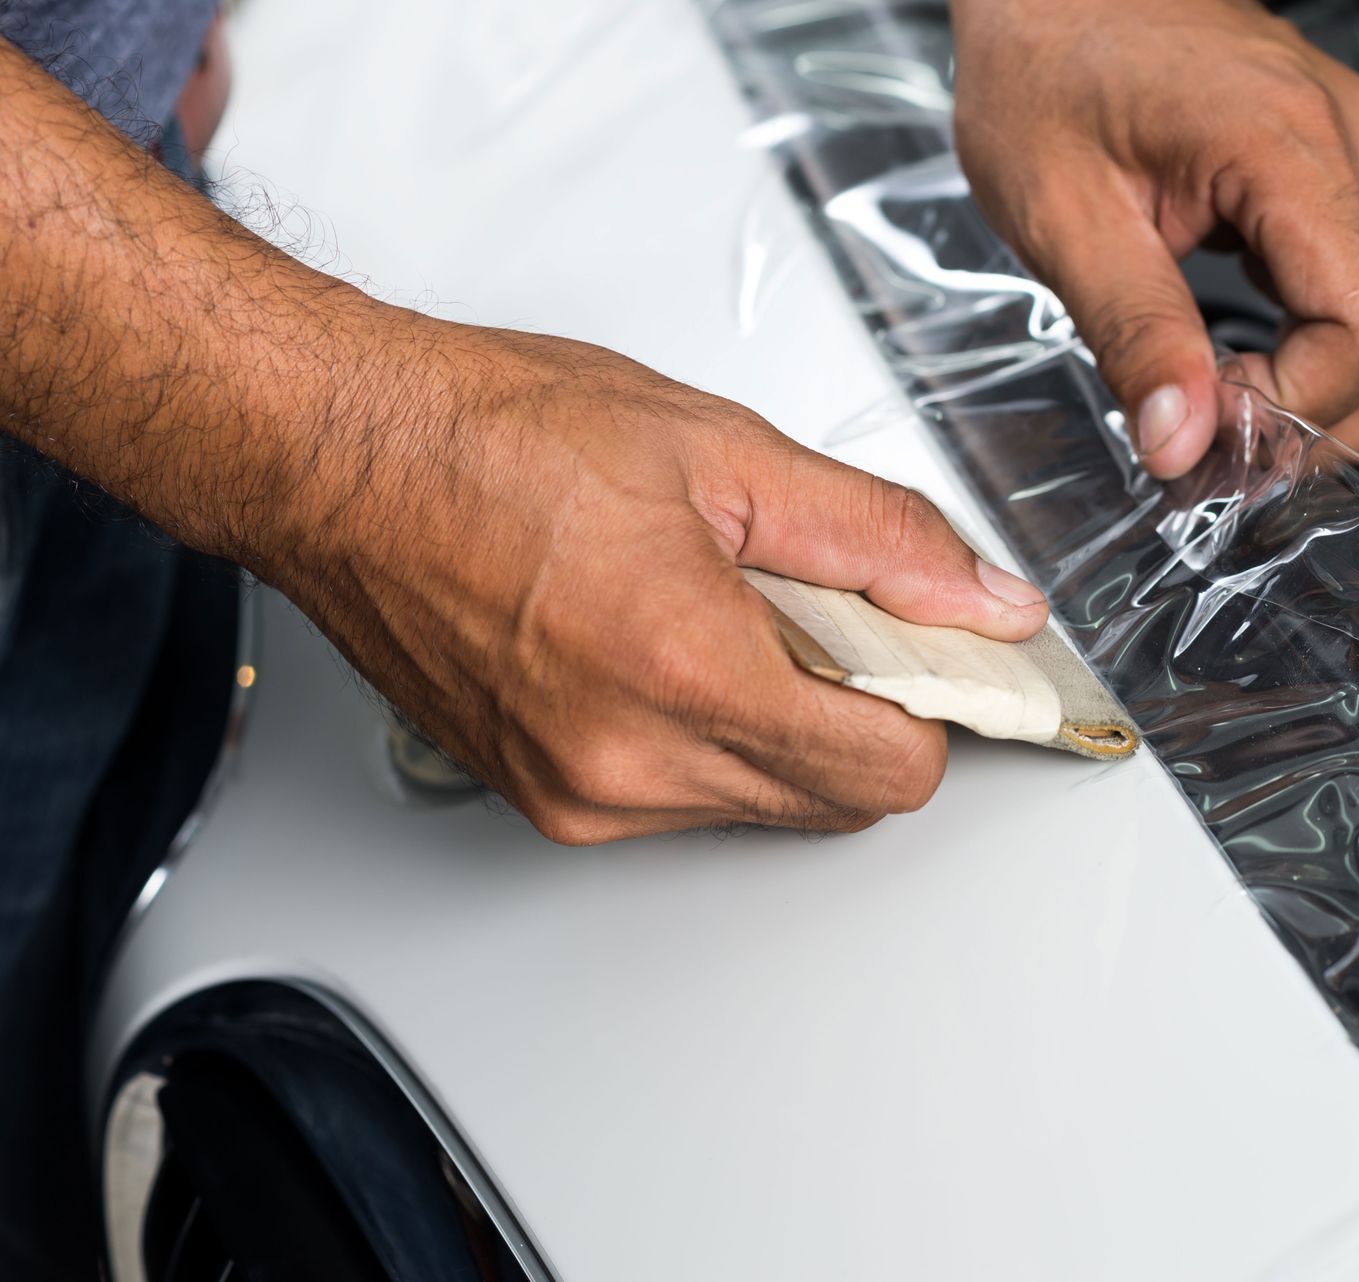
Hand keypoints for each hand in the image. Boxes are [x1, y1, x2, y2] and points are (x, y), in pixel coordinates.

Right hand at [262, 324, 1050, 843]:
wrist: (339, 458)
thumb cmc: (492, 437)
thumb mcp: (725, 453)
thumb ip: (880, 538)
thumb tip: (984, 601)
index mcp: (687, 672)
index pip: (894, 770)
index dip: (937, 706)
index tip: (939, 657)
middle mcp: (630, 766)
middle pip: (838, 800)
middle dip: (865, 714)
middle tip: (828, 614)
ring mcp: (579, 798)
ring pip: (764, 806)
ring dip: (784, 727)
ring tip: (726, 614)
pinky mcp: (543, 804)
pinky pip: (684, 804)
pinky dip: (710, 741)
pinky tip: (670, 646)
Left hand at [951, 0, 1358, 475]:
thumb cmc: (1047, 62)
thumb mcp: (1061, 216)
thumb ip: (1135, 336)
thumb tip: (1186, 442)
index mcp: (1291, 146)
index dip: (1300, 410)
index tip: (1211, 429)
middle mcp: (1356, 141)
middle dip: (1328, 423)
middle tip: (1224, 442)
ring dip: (1330, 395)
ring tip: (1227, 400)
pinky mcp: (1348, 169)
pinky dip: (1324, 352)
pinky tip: (1247, 356)